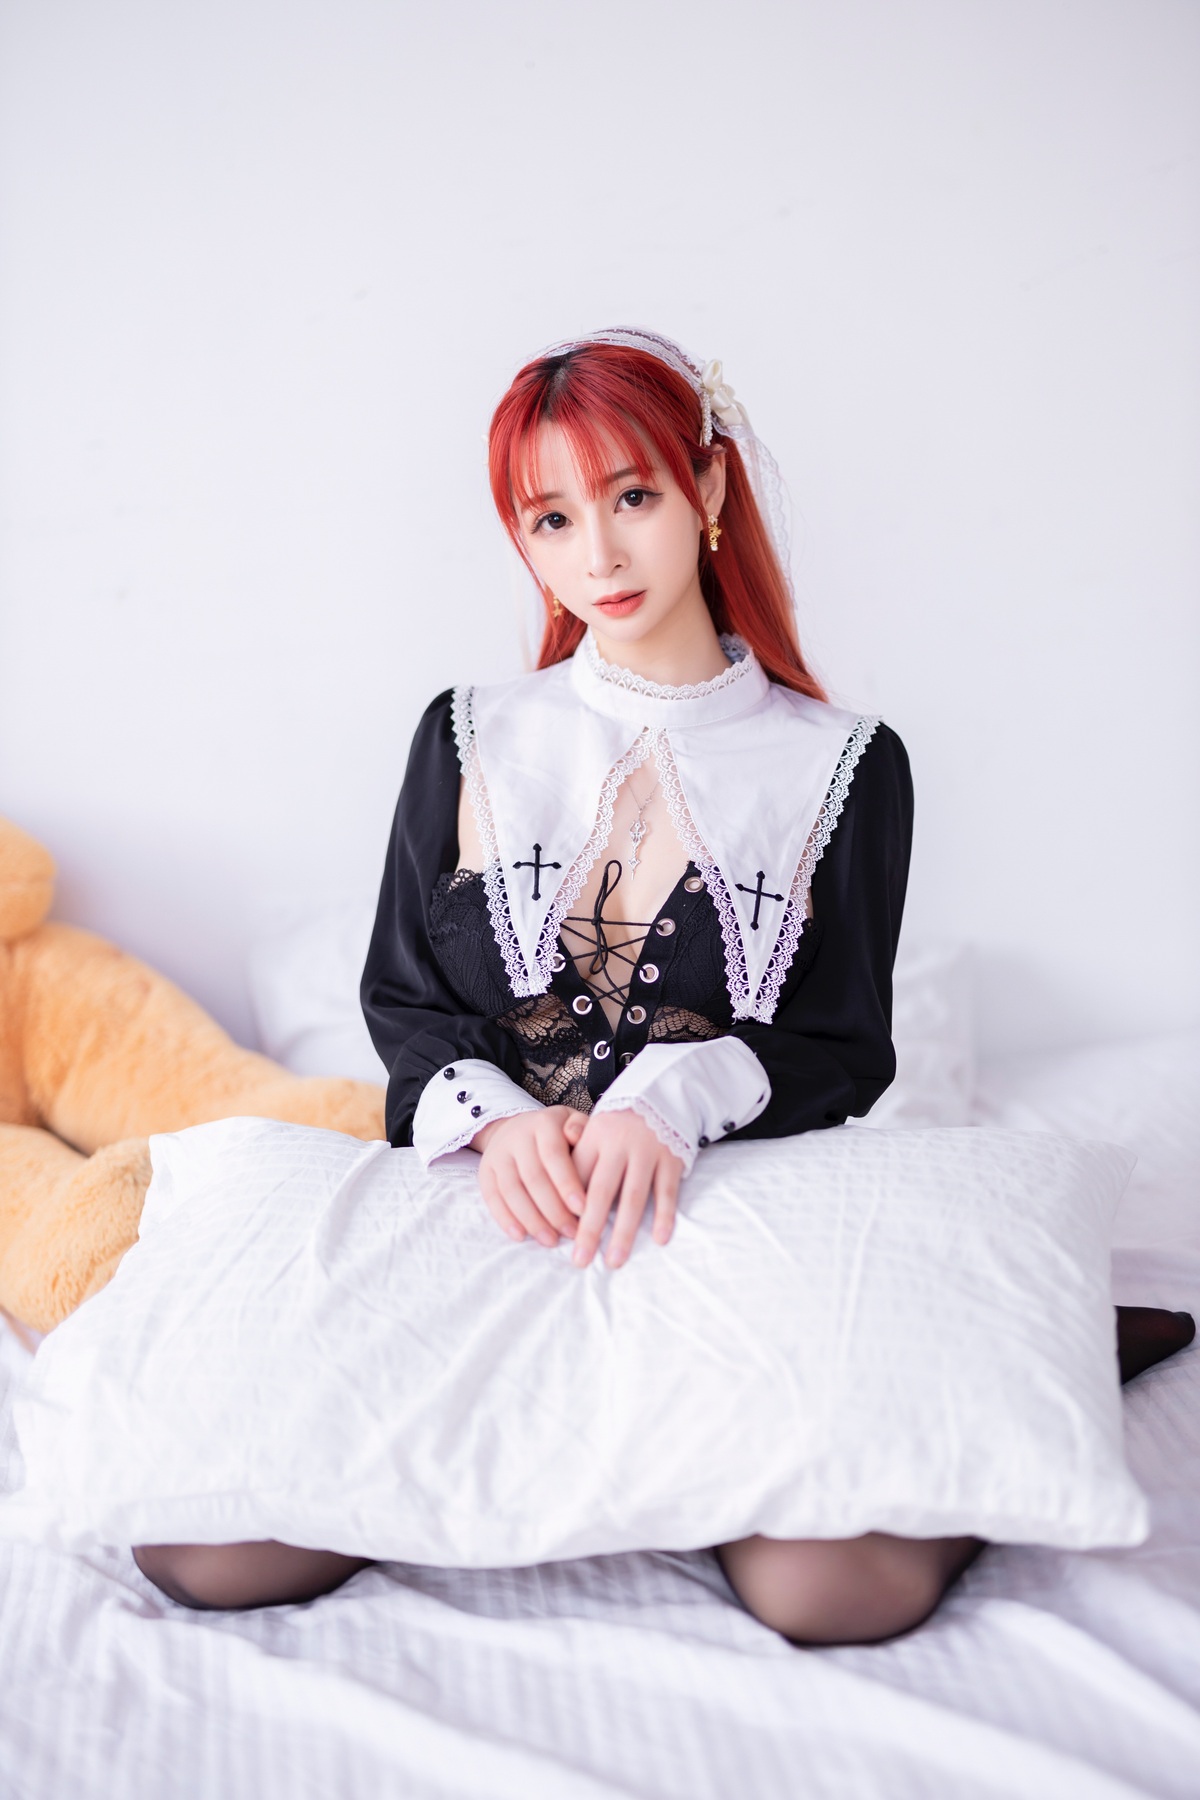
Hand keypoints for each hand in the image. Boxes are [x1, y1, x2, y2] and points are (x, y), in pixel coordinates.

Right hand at [472, 1107, 586, 1247]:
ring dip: (531, 1220)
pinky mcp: (484, 1171)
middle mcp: (517, 1136)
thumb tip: (575, 1135)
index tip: (584, 1210)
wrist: (518, 1127)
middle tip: (572, 1232)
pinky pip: (492, 1198)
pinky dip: (505, 1219)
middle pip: (533, 1178)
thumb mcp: (573, 1121)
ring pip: (512, 1191)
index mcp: (543, 1124)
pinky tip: (521, 1236)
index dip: (567, 1184)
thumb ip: (581, 1128)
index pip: (553, 1155)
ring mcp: (498, 1154)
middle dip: (554, 1210)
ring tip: (550, 1240)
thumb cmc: (558, 1132)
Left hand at [570, 1109, 682, 1269]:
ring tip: (614, 1260)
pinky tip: (660, 1238)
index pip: (576, 1177)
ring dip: (623, 1231)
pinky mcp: (671, 1159)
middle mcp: (619, 1145)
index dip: (567, 1208)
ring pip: (633, 1196)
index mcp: (594, 1139)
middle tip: (580, 1260)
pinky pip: (667, 1191)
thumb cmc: (618, 1126)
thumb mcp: (593, 1133)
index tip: (559, 1238)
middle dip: (590, 1229)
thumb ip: (576, 1160)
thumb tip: (556, 1196)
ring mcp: (647, 1152)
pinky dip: (664, 1215)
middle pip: (600, 1192)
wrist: (660, 1095)